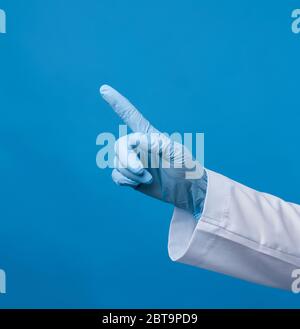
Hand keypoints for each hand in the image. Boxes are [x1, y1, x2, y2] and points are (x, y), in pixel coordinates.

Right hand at [100, 85, 206, 218]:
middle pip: (119, 146)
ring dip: (131, 174)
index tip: (104, 89)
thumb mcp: (178, 153)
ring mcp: (134, 162)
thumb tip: (137, 139)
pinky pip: (116, 176)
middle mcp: (139, 147)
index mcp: (150, 137)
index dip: (118, 104)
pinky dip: (124, 180)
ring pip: (117, 163)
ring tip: (149, 179)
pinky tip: (137, 183)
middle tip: (141, 171)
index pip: (132, 117)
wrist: (187, 191)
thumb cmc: (186, 168)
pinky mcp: (131, 177)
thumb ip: (159, 144)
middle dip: (127, 159)